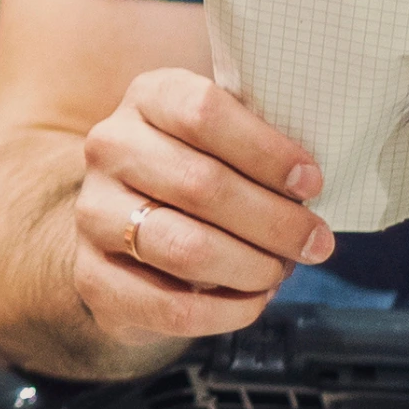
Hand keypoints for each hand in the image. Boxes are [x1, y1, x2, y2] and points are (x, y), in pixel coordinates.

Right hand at [73, 69, 334, 342]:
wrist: (128, 227)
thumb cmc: (198, 173)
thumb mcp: (223, 139)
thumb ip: (258, 146)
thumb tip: (309, 187)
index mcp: (149, 96)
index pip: (203, 112)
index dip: (265, 151)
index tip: (311, 183)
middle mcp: (110, 147)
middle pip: (200, 185)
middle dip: (274, 221)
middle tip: (316, 243)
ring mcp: (92, 212)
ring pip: (185, 247)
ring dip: (251, 267)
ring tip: (280, 271)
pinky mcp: (91, 275)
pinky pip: (169, 306)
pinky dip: (226, 311)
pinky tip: (253, 301)